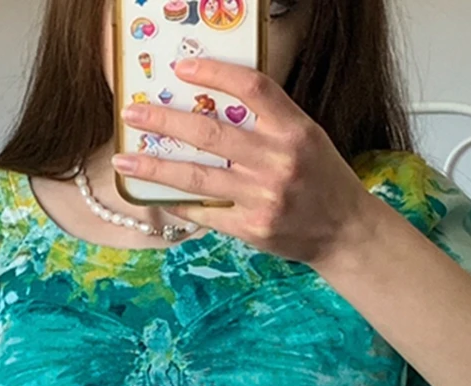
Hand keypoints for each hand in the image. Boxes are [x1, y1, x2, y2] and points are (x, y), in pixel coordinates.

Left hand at [113, 58, 380, 266]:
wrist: (345, 232)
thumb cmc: (324, 180)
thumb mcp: (308, 139)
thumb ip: (269, 122)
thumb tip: (212, 104)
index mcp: (295, 131)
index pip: (252, 88)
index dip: (214, 72)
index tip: (181, 67)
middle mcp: (279, 162)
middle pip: (211, 133)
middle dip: (165, 120)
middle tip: (132, 113)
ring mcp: (264, 198)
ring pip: (198, 177)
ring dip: (156, 167)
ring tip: (125, 158)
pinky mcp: (254, 229)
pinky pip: (207, 213)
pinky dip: (181, 204)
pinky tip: (159, 197)